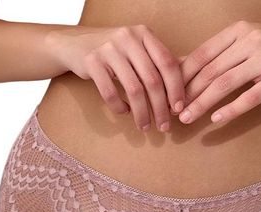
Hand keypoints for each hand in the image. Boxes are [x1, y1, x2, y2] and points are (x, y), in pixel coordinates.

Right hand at [47, 25, 185, 131]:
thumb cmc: (114, 53)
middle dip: (160, 108)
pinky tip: (125, 112)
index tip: (179, 109)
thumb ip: (158, 64)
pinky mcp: (92, 61)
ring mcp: (108, 48)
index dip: (176, 89)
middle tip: (164, 127)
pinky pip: (110, 93)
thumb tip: (186, 90)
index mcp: (144, 34)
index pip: (168, 63)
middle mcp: (128, 37)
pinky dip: (120, 107)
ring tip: (145, 127)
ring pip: (133, 89)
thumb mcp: (138, 50)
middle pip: (152, 79)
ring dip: (142, 113)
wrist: (74, 44)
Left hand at [177, 20, 260, 124]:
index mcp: (237, 32)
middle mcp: (250, 41)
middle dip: (188, 94)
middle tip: (174, 112)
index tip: (169, 95)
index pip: (201, 55)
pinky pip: (250, 97)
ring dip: (203, 103)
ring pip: (225, 84)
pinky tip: (216, 119)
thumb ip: (218, 54)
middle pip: (210, 71)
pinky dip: (231, 109)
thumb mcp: (245, 43)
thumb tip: (182, 67)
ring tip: (188, 118)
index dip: (182, 76)